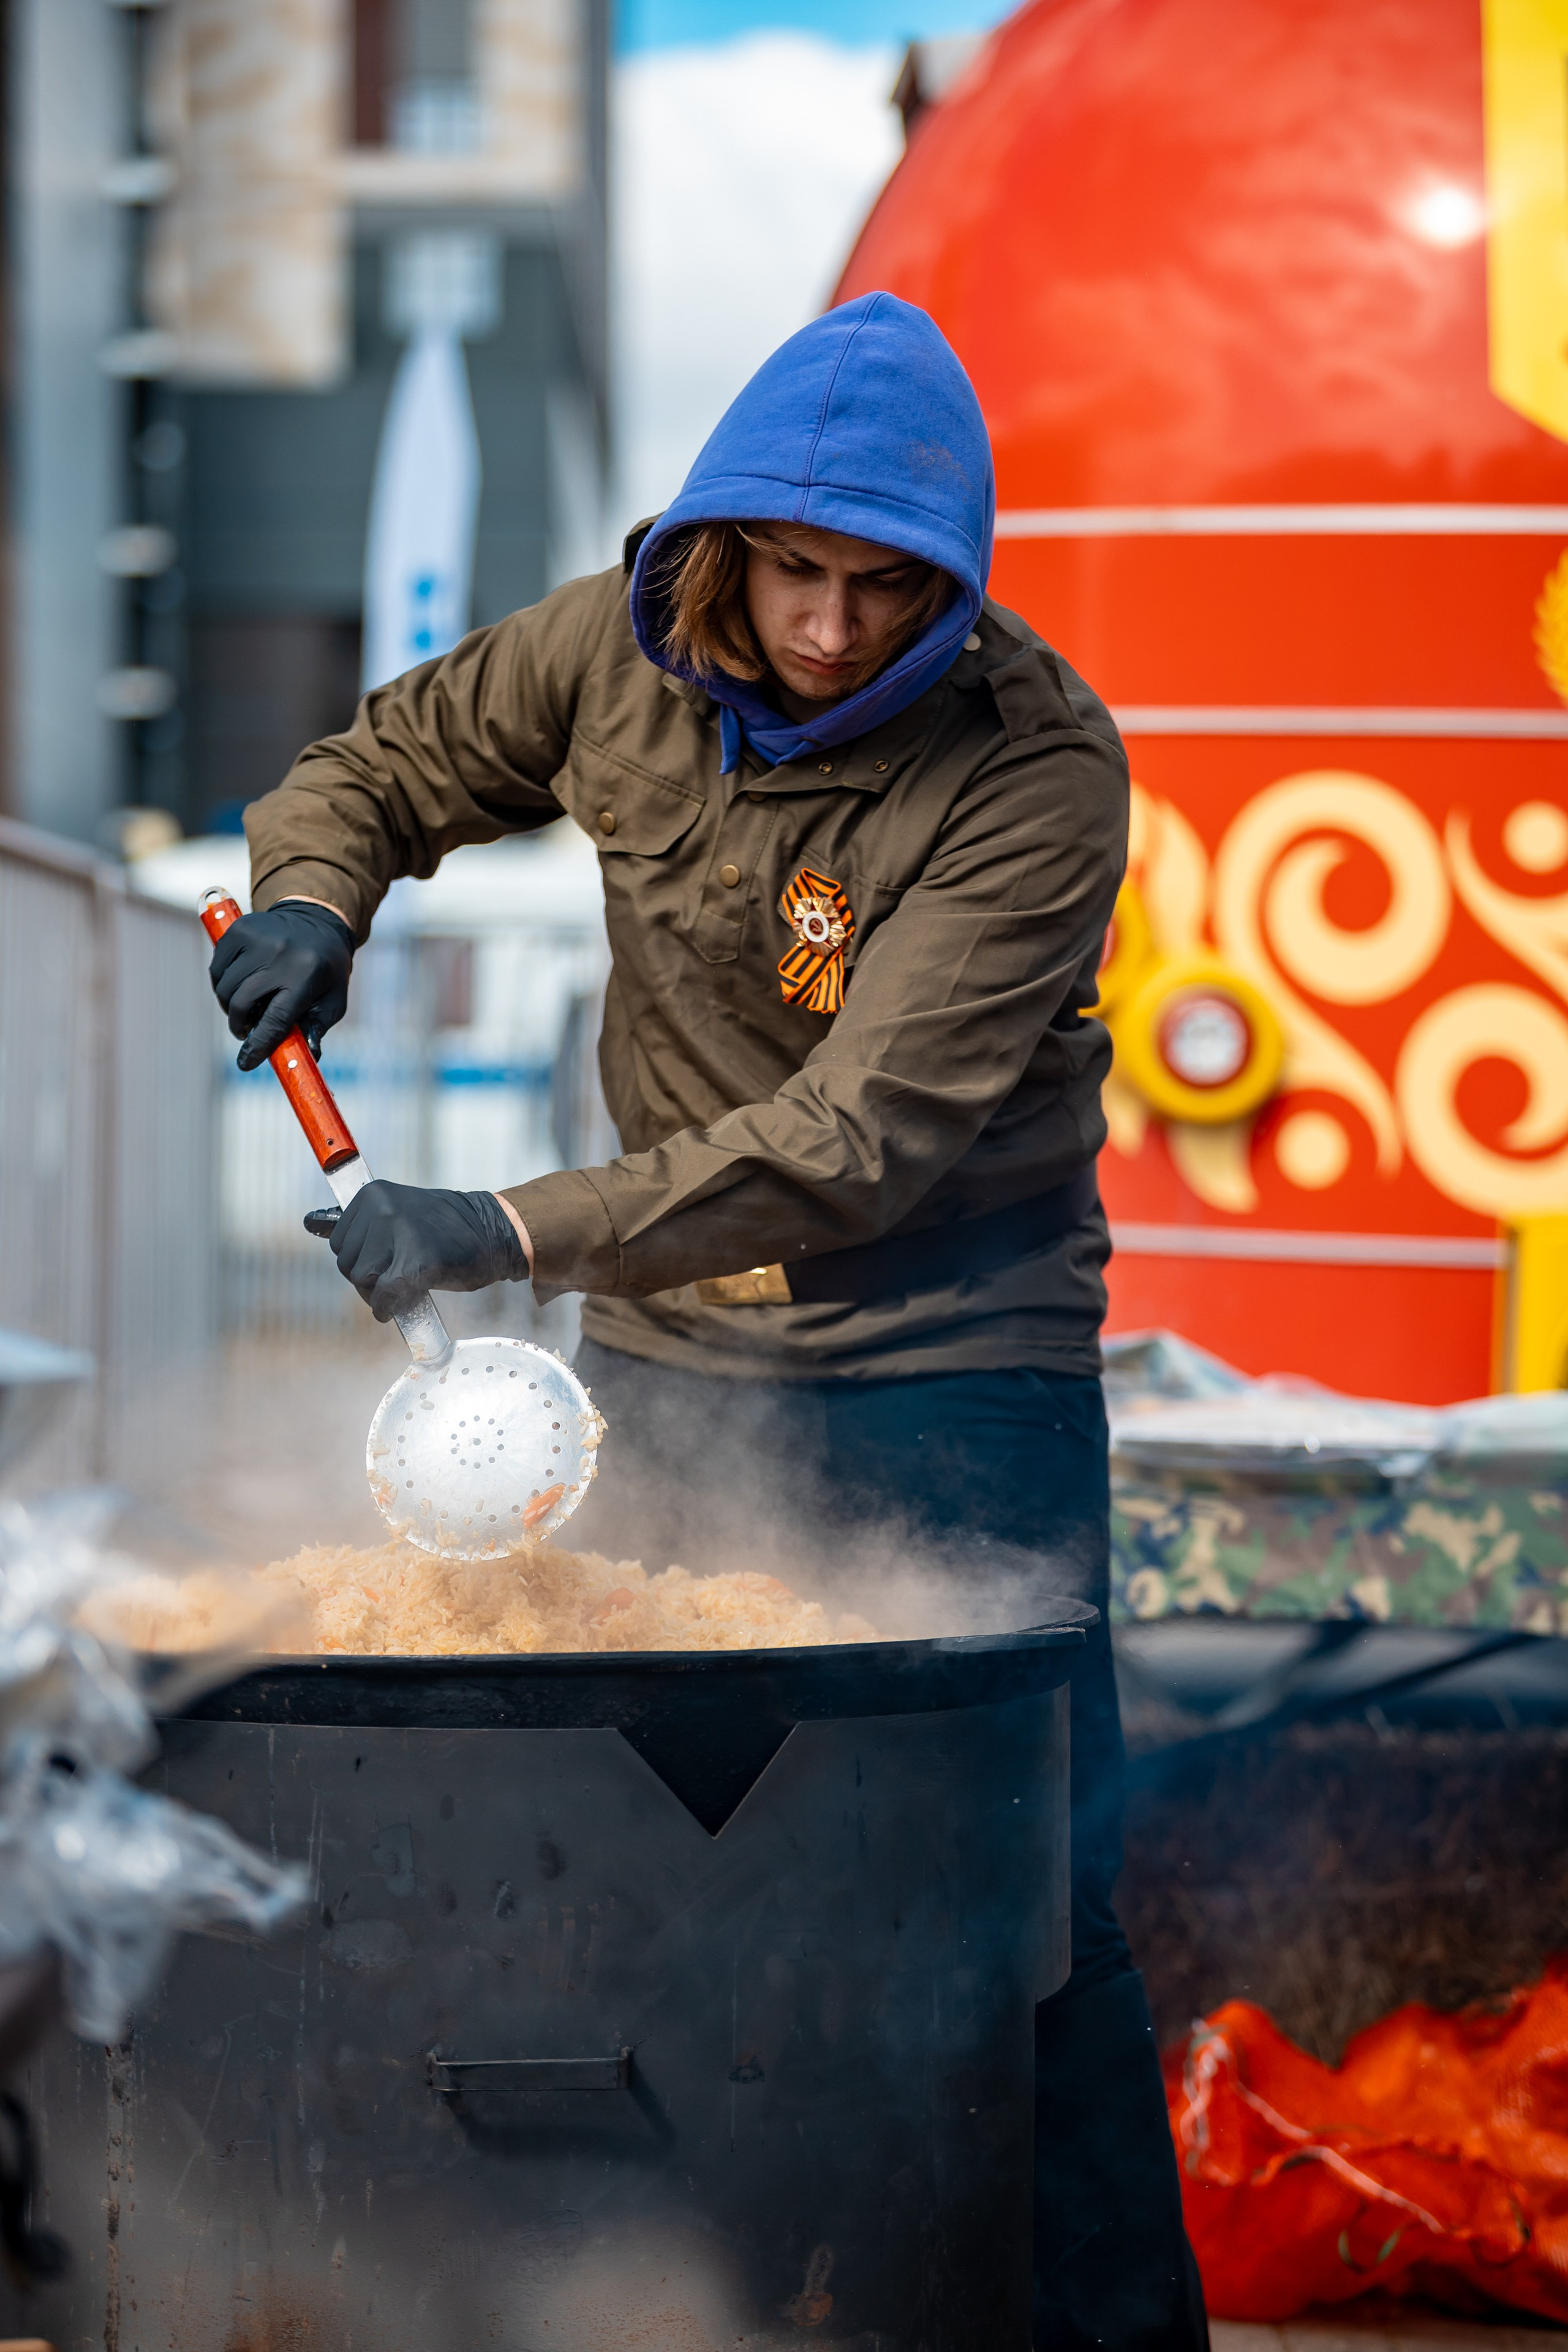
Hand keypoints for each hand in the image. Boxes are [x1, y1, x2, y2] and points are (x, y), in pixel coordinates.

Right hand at [209, 899, 355, 1068]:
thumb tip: (305, 1057)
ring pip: (225, 987)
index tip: (246, 1063)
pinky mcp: (239, 929)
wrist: (317, 920)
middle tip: (247, 1030)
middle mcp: (281, 953)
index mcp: (307, 974)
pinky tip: (240, 985)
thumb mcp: (333, 1000)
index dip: (258, 1044)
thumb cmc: (326, 970)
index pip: (276, 1018)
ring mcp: (257, 938)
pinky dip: (223, 984)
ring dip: (231, 1006)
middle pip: (242, 1002)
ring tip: (248, 1005)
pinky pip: (217, 968)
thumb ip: (316, 1029)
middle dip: (240, 1025)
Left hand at [314, 1182, 528, 1321]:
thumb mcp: (397, 1213)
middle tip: (399, 1275)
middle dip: (370, 1280)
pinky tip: (404, 1304)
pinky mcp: (418, 1261)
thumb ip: (360, 1223)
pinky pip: (386, 1297)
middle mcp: (382, 1208)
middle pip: (347, 1265)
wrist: (493, 1232)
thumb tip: (308, 1222)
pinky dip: (389, 1308)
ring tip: (408, 1282)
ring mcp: (400, 1233)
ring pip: (363, 1282)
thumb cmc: (443, 1228)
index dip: (362, 1261)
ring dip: (381, 1294)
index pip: (340, 1243)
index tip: (389, 1258)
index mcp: (373, 1194)